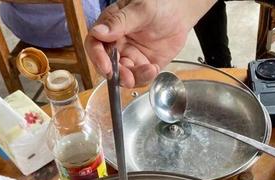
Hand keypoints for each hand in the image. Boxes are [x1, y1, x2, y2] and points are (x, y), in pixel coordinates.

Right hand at [85, 0, 214, 87]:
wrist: (180, 12)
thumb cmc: (159, 3)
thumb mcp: (140, 9)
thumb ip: (120, 22)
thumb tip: (99, 32)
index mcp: (110, 27)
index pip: (95, 44)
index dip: (97, 57)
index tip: (106, 67)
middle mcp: (117, 44)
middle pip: (107, 65)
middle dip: (117, 74)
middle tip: (127, 78)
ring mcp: (130, 56)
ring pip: (123, 75)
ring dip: (132, 78)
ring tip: (147, 70)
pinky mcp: (143, 65)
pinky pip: (139, 78)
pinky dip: (145, 77)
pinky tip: (153, 68)